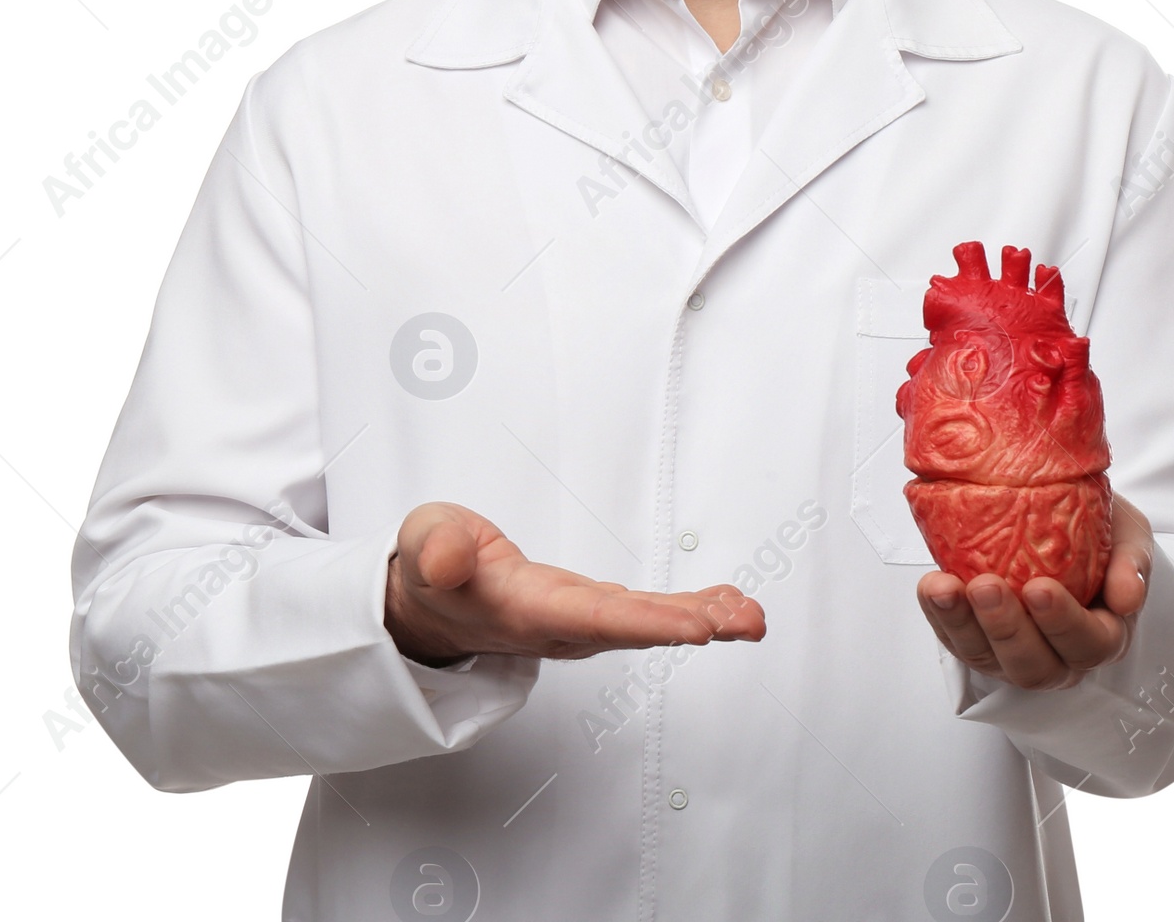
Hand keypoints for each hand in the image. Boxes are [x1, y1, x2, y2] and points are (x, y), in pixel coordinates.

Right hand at [385, 501, 766, 666]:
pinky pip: (645, 613)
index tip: (696, 629)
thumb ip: (435, 551)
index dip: (645, 624)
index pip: (590, 618)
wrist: (426, 600)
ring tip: (750, 615)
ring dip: (702, 620)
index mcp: (521, 609)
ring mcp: (577, 621)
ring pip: (646, 622)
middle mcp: (557, 624)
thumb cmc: (430, 568)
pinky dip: (689, 609)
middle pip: (632, 627)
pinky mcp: (588, 610)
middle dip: (692, 625)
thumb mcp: (423, 545)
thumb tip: (447, 560)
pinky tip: (725, 604)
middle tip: (745, 620)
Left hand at [916, 492, 1152, 689]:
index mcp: (1101, 634)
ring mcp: (1012, 653)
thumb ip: (1132, 561)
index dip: (1064, 624)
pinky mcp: (977, 640)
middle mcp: (1057, 656)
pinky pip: (955, 640)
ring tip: (944, 588)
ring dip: (962, 626)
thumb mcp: (1127, 532)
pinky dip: (940, 616)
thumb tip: (1127, 598)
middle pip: (1034, 666)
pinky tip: (932, 585)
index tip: (1040, 588)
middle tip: (987, 587)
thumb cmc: (1100, 529)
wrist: (1059, 515)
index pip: (1090, 645)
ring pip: (987, 659)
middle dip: (1007, 630)